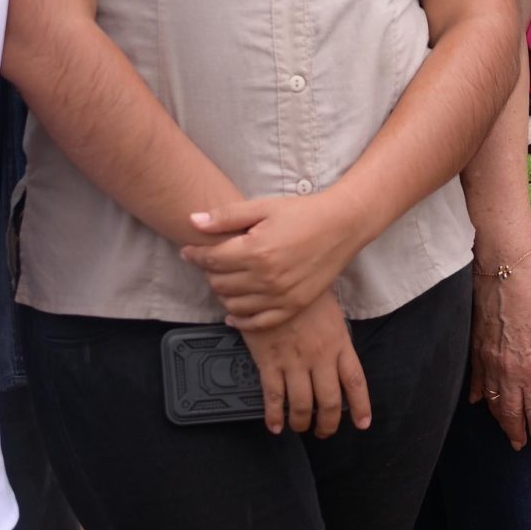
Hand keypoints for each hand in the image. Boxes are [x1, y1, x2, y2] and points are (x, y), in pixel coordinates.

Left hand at [182, 192, 372, 330]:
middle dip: (208, 271)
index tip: (188, 251)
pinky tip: (232, 312)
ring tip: (225, 279)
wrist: (342, 226)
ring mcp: (280, 296)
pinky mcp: (293, 306)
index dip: (194, 254)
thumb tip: (193, 222)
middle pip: (219, 283)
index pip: (211, 259)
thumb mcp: (263, 207)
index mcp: (256, 250)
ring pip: (233, 304)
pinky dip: (240, 320)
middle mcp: (266, 278)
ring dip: (222, 292)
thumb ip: (227, 216)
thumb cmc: (302, 213)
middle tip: (211, 261)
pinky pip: (258, 322)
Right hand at [240, 291, 371, 436]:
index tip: (362, 423)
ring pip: (303, 405)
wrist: (276, 278)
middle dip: (327, 423)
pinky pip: (274, 397)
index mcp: (339, 343)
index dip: (360, 407)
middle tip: (324, 431)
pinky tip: (276, 425)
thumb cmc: (305, 291)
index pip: (355, 382)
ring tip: (300, 427)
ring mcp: (295, 361)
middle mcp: (320, 357)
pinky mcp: (270, 361)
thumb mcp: (331, 311)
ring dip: (302, 422)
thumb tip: (337, 355)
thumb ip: (336, 336)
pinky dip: (275, 416)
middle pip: (329, 402)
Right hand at [469, 259, 530, 451]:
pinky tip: (477, 403)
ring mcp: (489, 364)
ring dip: (499, 420)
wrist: (505, 277)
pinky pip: (475, 382)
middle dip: (516, 432)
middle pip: (511, 413)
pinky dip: (477, 395)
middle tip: (520, 445)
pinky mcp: (476, 352)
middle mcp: (510, 374)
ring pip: (492, 402)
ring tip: (505, 430)